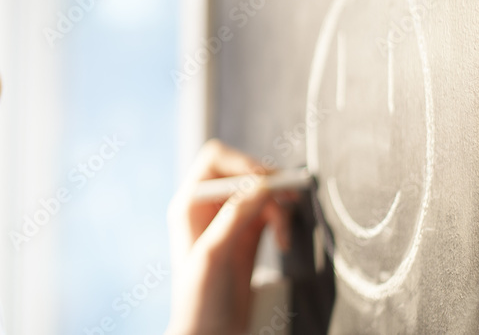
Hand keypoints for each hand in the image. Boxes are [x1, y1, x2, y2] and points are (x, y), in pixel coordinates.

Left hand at [165, 139, 292, 334]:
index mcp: (189, 205)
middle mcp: (207, 208)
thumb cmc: (200, 301)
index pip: (216, 160)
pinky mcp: (247, 238)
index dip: (243, 163)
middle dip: (268, 185)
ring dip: (278, 206)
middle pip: (242, 173)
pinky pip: (269, 213)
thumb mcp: (214, 255)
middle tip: (289, 200)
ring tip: (283, 234)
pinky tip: (283, 240)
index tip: (268, 181)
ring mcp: (229, 222)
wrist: (210, 334)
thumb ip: (234, 217)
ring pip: (260, 193)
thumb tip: (260, 186)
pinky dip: (281, 220)